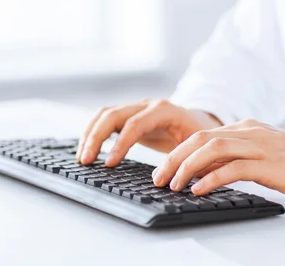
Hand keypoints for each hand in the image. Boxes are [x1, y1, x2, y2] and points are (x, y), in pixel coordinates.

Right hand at [77, 99, 221, 165]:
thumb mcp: (197, 146)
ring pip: (106, 114)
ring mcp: (137, 107)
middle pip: (114, 114)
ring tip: (82, 157)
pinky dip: (93, 132)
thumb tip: (164, 179)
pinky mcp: (130, 114)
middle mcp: (148, 104)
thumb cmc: (200, 136)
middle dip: (96, 137)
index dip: (121, 143)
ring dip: (90, 134)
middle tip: (86, 161)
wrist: (202, 121)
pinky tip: (88, 150)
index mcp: (166, 111)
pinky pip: (106, 119)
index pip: (137, 123)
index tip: (110, 163)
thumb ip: (182, 159)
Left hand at [151, 119, 284, 200]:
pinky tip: (198, 190)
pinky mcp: (269, 164)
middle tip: (158, 178)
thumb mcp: (265, 154)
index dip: (179, 152)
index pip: (204, 135)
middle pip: (201, 138)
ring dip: (187, 167)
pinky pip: (233, 168)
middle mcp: (250, 132)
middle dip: (174, 157)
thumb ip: (238, 157)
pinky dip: (211, 178)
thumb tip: (207, 173)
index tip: (163, 169)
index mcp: (248, 128)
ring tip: (172, 184)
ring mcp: (259, 146)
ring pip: (212, 149)